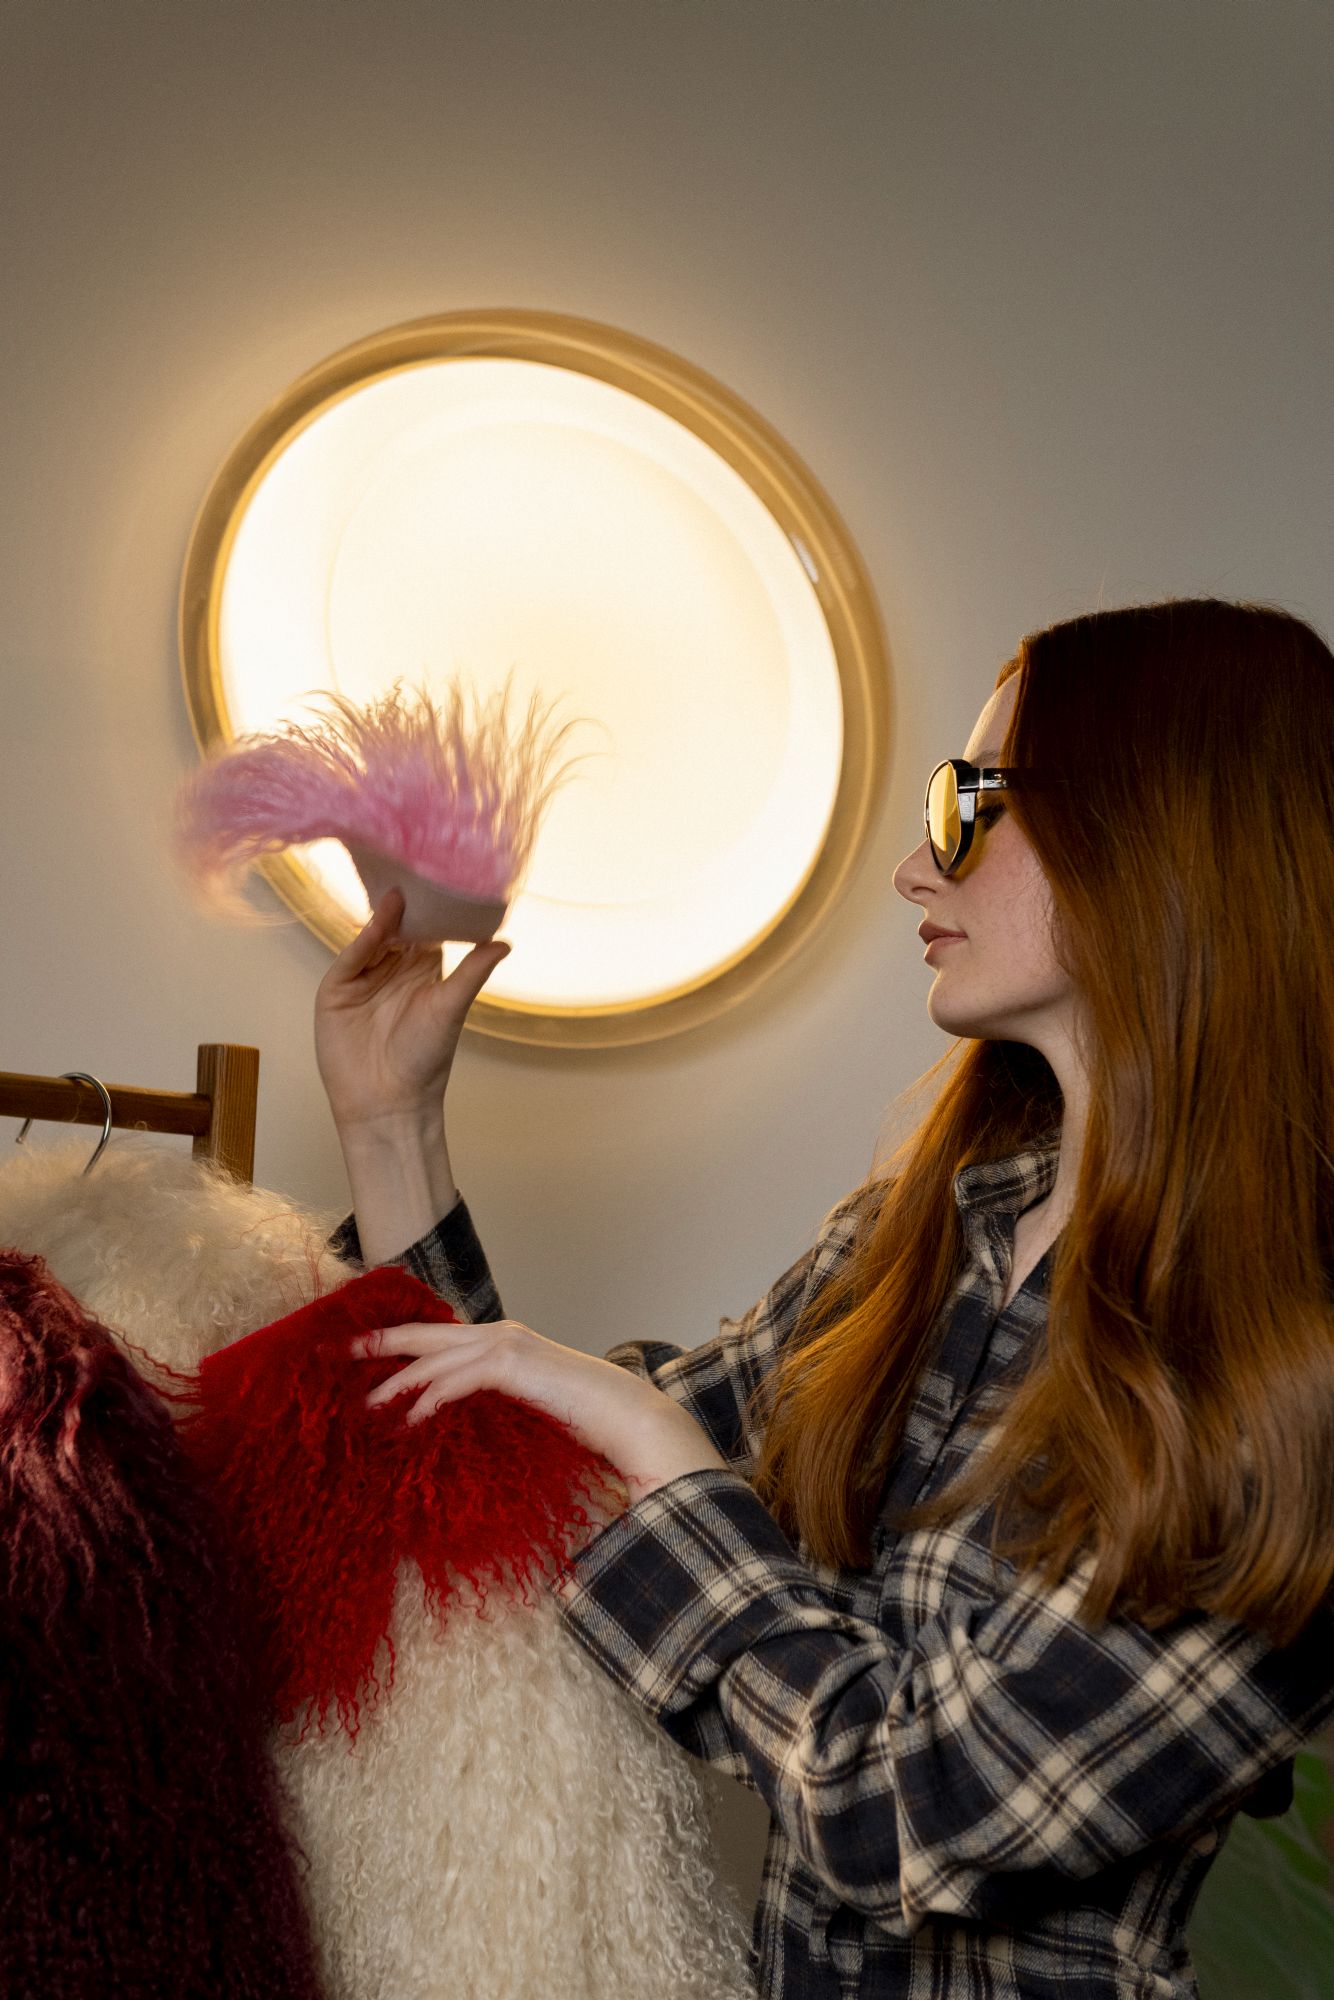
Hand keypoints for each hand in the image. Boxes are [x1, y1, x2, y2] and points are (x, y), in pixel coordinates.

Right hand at [314, 889, 509, 1130]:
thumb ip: (472, 973)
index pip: (426, 929)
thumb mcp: (451, 1009)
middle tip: (415, 866)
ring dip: (385, 916)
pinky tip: (379, 921)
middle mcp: (391, 969)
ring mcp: (362, 978)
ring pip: (372, 938)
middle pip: (395, 927)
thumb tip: (504, 942)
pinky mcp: (336, 991)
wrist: (387, 1102)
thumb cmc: (424, 1060)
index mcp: (422, 971)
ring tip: (400, 889)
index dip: (433, 906)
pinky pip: (351, 958)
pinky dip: (363, 939)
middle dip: (405, 903)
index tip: (443, 877)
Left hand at [353, 1316, 727, 1502]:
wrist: (625, 1413)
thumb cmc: (581, 1417)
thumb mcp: (527, 1405)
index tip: (368, 1354)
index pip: (441, 1338)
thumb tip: (460, 1421)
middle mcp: (500, 1334)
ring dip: (395, 1382)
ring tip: (363, 1405)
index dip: (402, 1343)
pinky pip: (456, 1381)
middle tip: (341, 1353)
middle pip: (425, 1336)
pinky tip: (409, 1420)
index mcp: (502, 1341)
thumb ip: (495, 1403)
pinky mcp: (511, 1364)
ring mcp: (506, 1345)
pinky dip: (429, 1399)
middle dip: (381, 1343)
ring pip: (434, 1359)